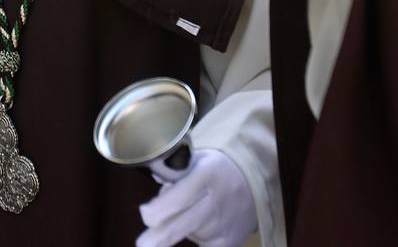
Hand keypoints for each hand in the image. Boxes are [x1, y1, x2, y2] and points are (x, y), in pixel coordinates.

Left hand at [137, 149, 254, 246]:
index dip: (155, 211)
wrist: (254, 182)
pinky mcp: (229, 242)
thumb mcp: (198, 159)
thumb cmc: (218, 169)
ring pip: (187, 234)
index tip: (146, 213)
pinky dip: (195, 238)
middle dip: (156, 238)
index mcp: (205, 176)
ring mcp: (221, 226)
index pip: (176, 199)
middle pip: (177, 227)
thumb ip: (175, 169)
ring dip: (179, 228)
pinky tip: (198, 227)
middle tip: (143, 243)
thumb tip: (155, 176)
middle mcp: (213, 203)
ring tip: (191, 211)